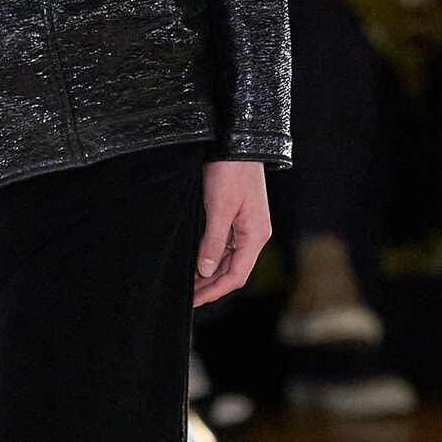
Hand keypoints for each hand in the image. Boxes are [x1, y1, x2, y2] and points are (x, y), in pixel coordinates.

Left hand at [194, 159, 270, 307]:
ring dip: (210, 273)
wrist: (238, 141)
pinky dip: (212, 257)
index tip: (194, 300)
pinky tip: (197, 263)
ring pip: (229, 260)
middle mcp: (255, 234)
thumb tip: (205, 270)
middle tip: (186, 296)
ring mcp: (247, 226)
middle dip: (210, 285)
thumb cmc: (231, 171)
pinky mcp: (239, 218)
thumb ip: (213, 241)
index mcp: (256, 235)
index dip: (214, 291)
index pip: (236, 276)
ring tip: (188, 283)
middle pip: (233, 271)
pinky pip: (227, 246)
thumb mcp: (219, 207)